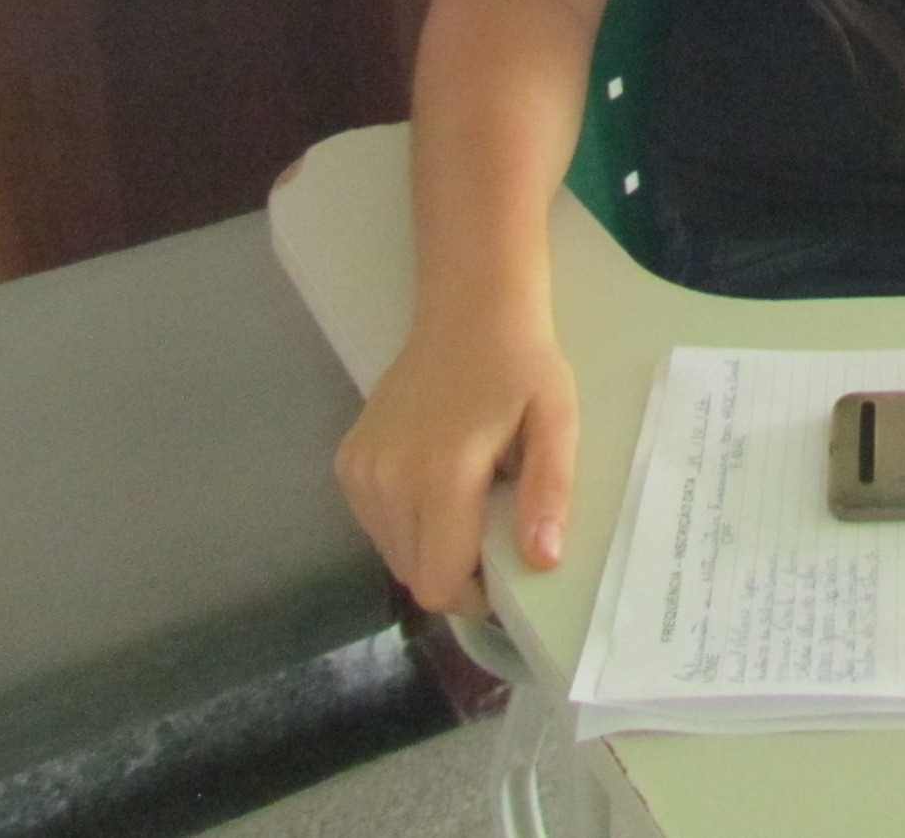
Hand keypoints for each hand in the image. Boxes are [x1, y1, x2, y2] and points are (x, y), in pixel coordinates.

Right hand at [335, 310, 579, 614]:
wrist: (468, 309)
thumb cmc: (522, 365)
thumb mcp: (557, 421)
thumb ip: (549, 492)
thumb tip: (541, 561)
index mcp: (441, 476)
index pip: (438, 583)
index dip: (473, 595)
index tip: (503, 568)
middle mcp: (387, 480)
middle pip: (415, 575)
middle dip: (455, 570)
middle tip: (492, 527)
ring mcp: (360, 470)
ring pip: (392, 553)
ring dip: (430, 547)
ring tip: (467, 499)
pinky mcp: (347, 461)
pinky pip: (375, 523)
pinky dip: (405, 522)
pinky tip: (435, 484)